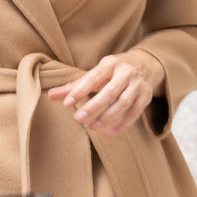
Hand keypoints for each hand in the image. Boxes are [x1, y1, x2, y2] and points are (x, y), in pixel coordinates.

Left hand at [48, 49, 164, 136]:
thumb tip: (50, 96)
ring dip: (107, 116)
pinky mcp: (145, 96)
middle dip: (93, 106)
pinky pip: (134, 113)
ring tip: (92, 127)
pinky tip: (108, 133)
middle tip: (78, 119)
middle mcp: (126, 72)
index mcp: (110, 63)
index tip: (67, 103)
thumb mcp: (95, 73)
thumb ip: (74, 86)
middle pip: (110, 91)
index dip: (80, 90)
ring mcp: (138, 84)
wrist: (145, 64)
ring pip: (124, 102)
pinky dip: (122, 124)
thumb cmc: (112, 71)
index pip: (93, 77)